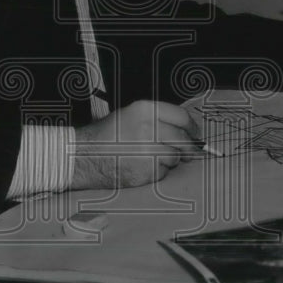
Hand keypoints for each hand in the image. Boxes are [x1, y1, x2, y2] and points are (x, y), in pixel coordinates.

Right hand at [70, 100, 200, 190]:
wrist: (85, 156)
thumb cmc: (108, 135)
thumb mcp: (131, 115)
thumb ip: (158, 119)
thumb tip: (187, 131)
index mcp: (145, 110)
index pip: (182, 117)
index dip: (193, 128)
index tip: (197, 135)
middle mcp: (148, 128)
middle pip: (183, 140)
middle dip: (189, 148)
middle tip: (189, 152)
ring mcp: (147, 151)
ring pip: (175, 158)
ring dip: (169, 160)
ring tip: (149, 157)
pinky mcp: (145, 171)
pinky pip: (163, 172)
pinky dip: (157, 172)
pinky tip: (142, 167)